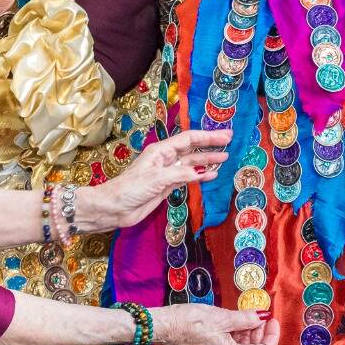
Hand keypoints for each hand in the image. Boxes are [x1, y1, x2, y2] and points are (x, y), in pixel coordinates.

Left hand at [83, 129, 230, 228]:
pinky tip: (212, 174)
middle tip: (230, 142)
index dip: (208, 136)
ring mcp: (167, 172)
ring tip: (225, 158)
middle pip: (192, 148)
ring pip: (192, 163)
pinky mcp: (168, 186)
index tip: (225, 136)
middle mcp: (165, 159)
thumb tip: (202, 171)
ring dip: (207, 160)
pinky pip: (188, 177)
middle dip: (210, 145)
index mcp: (160, 151)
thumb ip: (180, 174)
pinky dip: (200, 175)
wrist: (114, 208)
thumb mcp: (156, 179)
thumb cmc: (129, 189)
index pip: (188, 139)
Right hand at [151, 305, 279, 344]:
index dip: (272, 336)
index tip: (272, 320)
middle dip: (261, 333)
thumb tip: (263, 316)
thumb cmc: (191, 321)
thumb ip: (247, 319)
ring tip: (247, 315)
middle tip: (260, 314)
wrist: (165, 326)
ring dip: (249, 333)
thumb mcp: (223, 317)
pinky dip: (238, 335)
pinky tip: (235, 321)